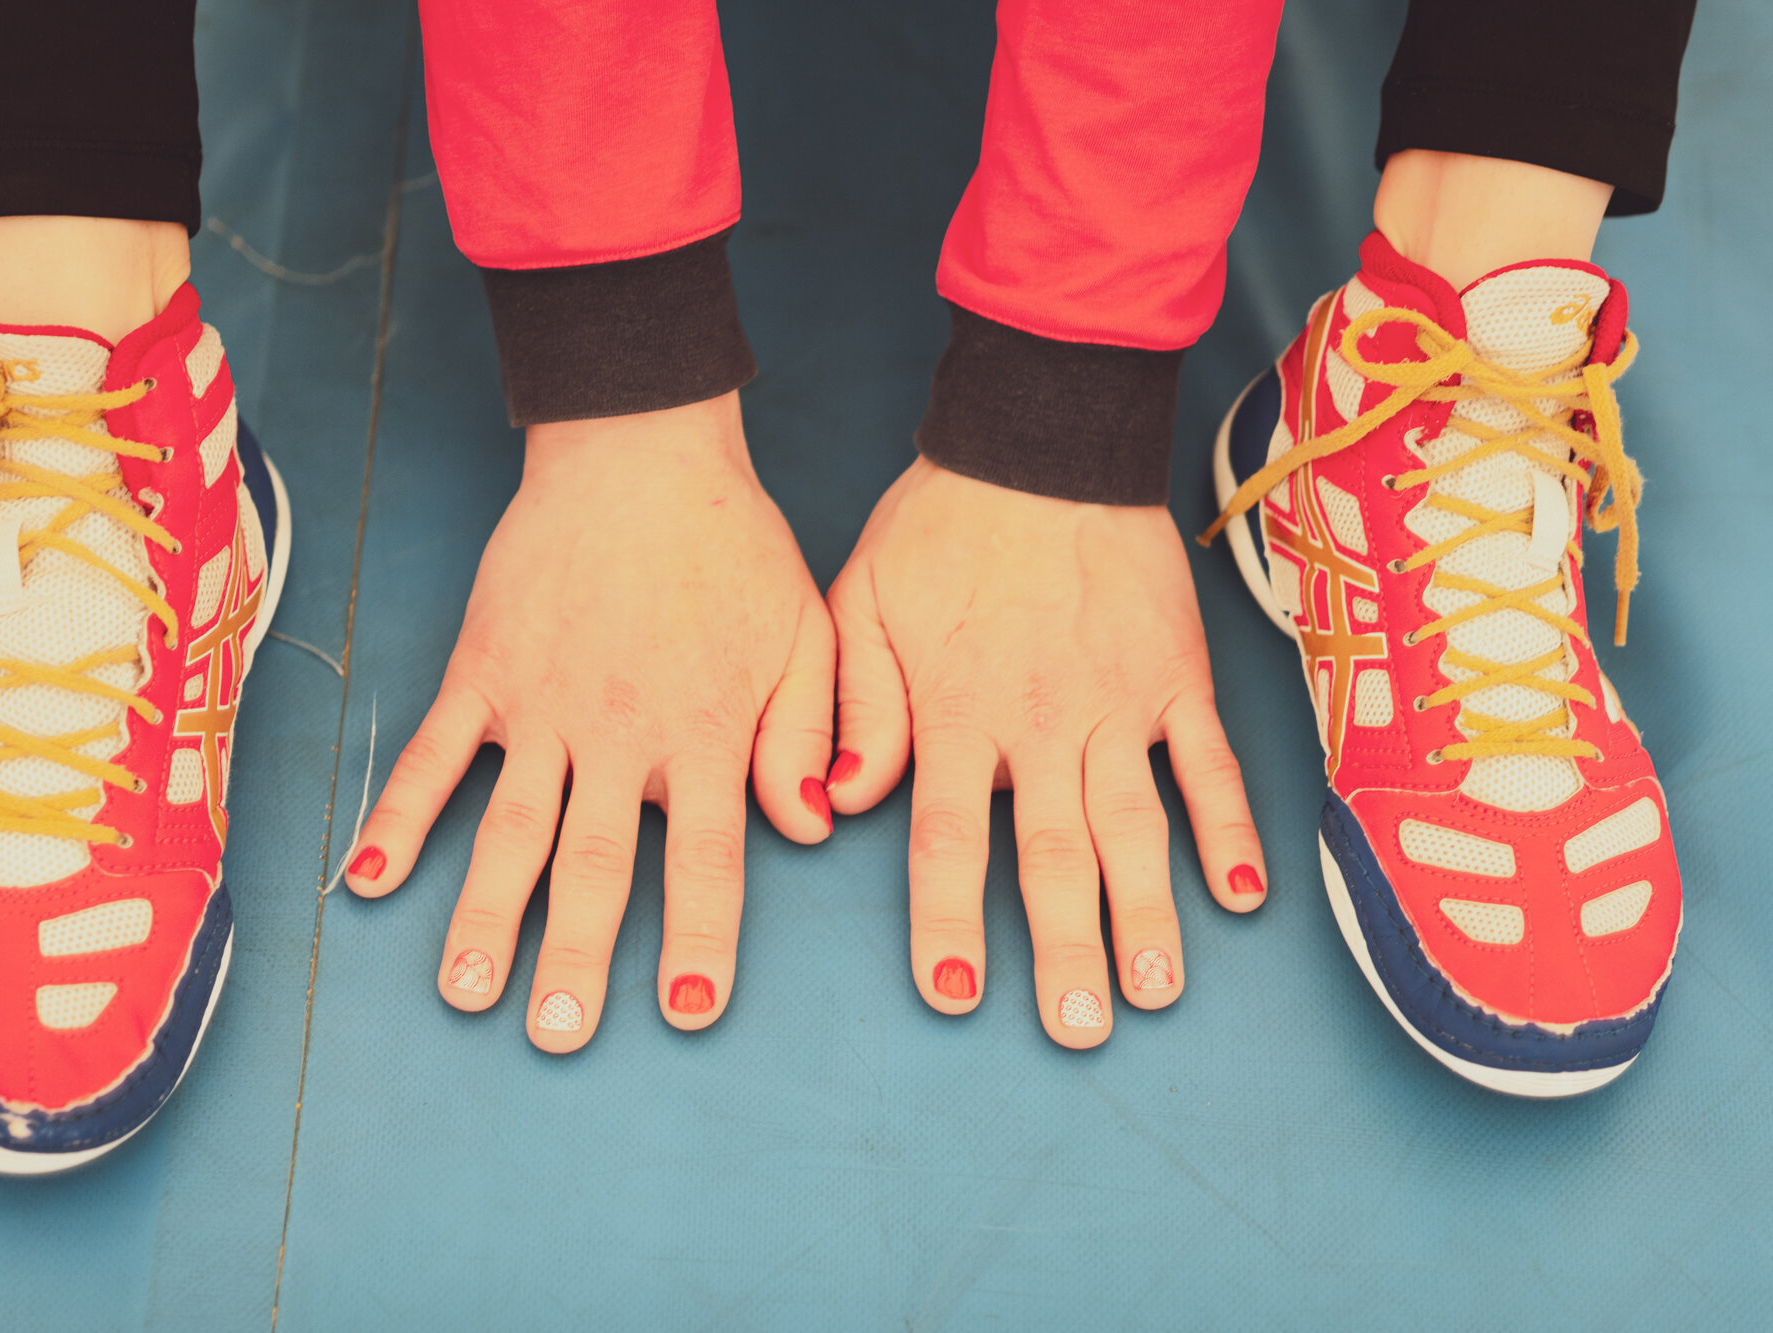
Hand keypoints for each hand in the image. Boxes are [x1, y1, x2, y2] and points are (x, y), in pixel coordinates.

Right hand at [345, 392, 834, 1051]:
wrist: (640, 452)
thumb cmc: (732, 549)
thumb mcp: (803, 635)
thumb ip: (803, 735)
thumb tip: (810, 829)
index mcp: (702, 731)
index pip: (707, 857)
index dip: (697, 938)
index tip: (685, 1011)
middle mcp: (619, 732)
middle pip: (594, 863)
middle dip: (575, 955)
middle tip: (556, 1035)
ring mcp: (541, 704)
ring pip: (510, 828)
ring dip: (484, 915)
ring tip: (464, 993)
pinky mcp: (483, 672)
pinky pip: (433, 754)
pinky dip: (401, 816)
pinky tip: (370, 880)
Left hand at [825, 458, 1264, 1046]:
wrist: (1041, 443)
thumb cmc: (939, 527)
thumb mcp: (860, 605)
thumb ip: (855, 709)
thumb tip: (835, 803)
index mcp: (959, 712)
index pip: (951, 839)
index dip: (949, 922)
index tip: (954, 996)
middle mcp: (1043, 723)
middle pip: (1056, 856)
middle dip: (1066, 949)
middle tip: (1078, 1028)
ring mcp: (1120, 704)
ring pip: (1137, 828)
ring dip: (1150, 914)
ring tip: (1158, 991)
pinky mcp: (1177, 677)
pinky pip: (1209, 764)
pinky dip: (1230, 828)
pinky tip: (1243, 895)